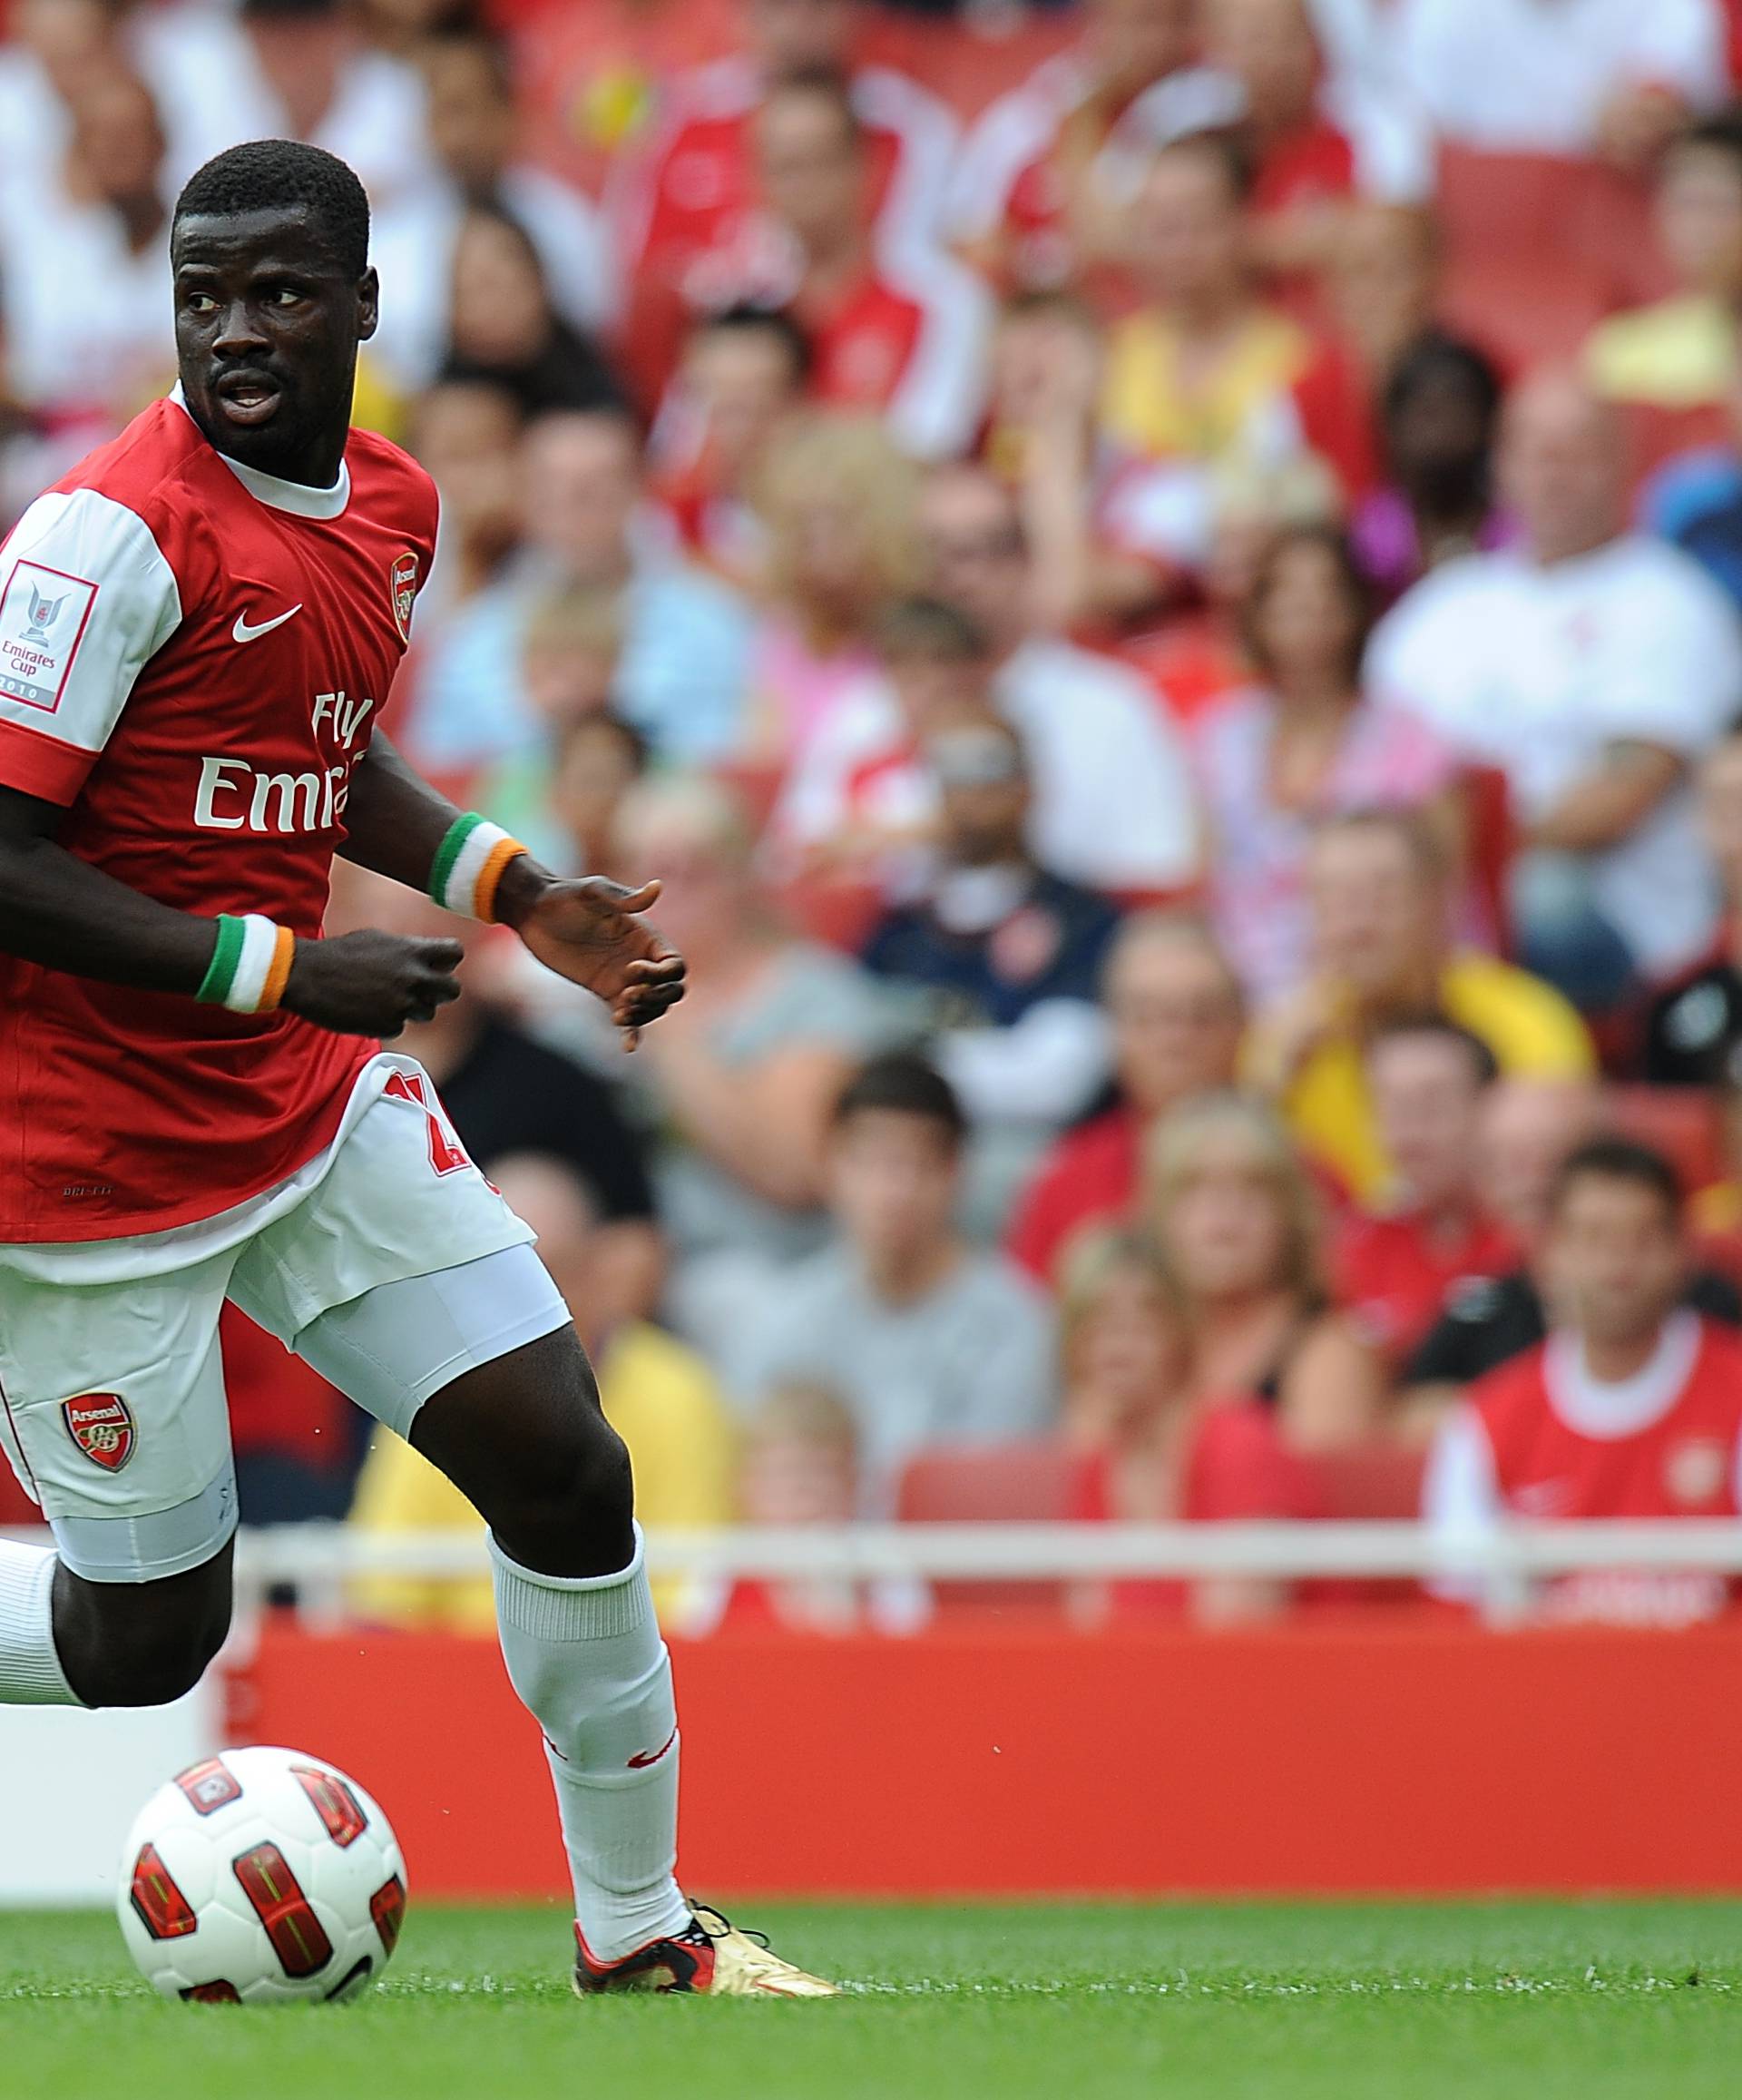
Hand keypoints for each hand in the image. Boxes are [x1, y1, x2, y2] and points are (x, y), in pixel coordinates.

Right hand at [281, 929, 462, 1036]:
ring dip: (413, 1008)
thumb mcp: (377, 939)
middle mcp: (413, 978)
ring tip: (387, 999)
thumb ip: (407, 950)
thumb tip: (428, 958)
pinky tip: (368, 1010)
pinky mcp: (387, 1025)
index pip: (455, 953)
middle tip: (424, 990)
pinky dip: (388, 1021)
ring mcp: (402, 1004)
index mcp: (413, 951)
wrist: (307, 975)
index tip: (439, 964)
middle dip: (441, 991)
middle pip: (452, 990)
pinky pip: (399, 1027)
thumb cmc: (339, 953)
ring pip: (428, 1013)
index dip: (448, 960)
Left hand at [509, 876, 685, 1047]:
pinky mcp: (605, 993)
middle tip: (627, 995)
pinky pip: (628, 1018)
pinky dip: (632, 1034)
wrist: (534, 913)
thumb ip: (624, 896)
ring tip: (619, 1014)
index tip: (630, 969)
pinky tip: (628, 1047)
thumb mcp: (594, 892)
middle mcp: (640, 959)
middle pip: (672, 990)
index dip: (661, 974)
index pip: (674, 965)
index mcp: (646, 937)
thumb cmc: (565, 897)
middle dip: (657, 998)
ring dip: (644, 1015)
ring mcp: (624, 979)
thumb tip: (657, 887)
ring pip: (653, 1008)